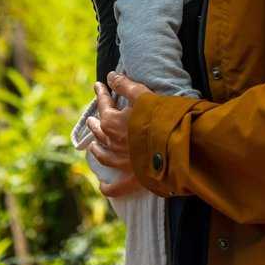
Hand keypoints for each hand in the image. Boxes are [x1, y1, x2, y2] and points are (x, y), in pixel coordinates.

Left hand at [87, 71, 150, 196]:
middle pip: (99, 131)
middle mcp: (112, 142)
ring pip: (102, 156)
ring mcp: (120, 162)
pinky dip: (108, 188)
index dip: (101, 93)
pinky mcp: (131, 178)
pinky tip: (102, 187)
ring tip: (92, 145)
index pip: (104, 104)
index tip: (98, 85)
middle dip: (94, 123)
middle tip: (90, 120)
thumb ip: (125, 85)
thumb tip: (110, 76)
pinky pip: (115, 186)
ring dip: (96, 149)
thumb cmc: (158, 117)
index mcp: (112, 122)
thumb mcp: (142, 94)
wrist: (173, 145)